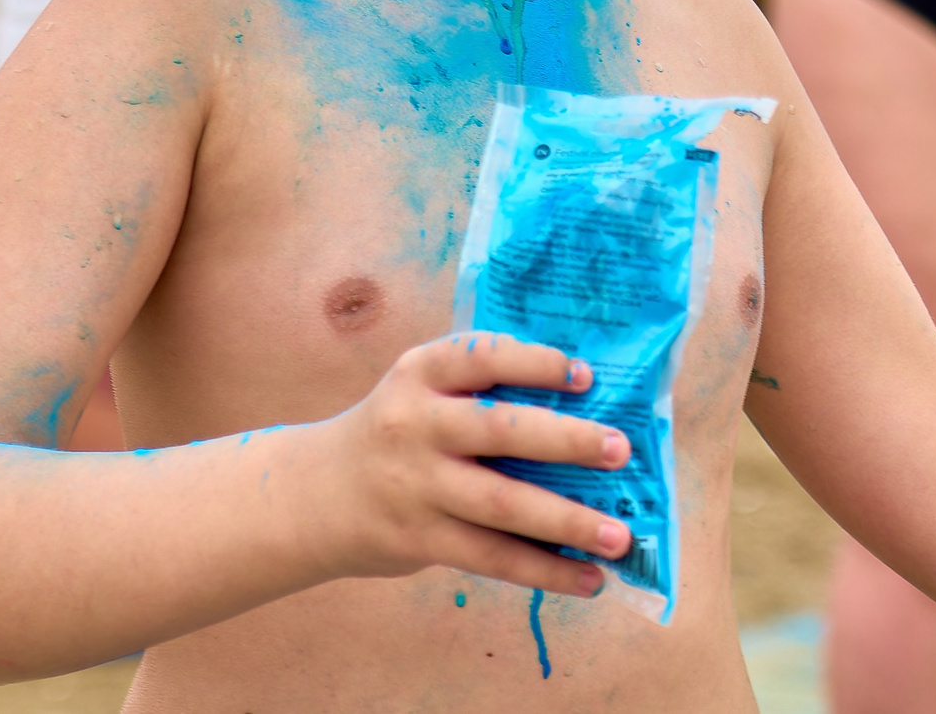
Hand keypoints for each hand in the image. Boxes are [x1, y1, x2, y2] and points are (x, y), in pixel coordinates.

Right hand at [318, 332, 634, 593]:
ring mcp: (417, 486)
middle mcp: (418, 425)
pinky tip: (588, 578)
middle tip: (620, 450)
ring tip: (619, 536)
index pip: (484, 356)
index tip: (587, 376)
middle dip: (566, 440)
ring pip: (502, 505)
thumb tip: (586, 404)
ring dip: (567, 522)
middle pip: (501, 430)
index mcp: (423, 373)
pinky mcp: (420, 538)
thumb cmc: (399, 430)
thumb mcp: (424, 390)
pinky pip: (491, 556)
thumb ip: (484, 387)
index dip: (537, 363)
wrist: (315, 493)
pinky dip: (544, 570)